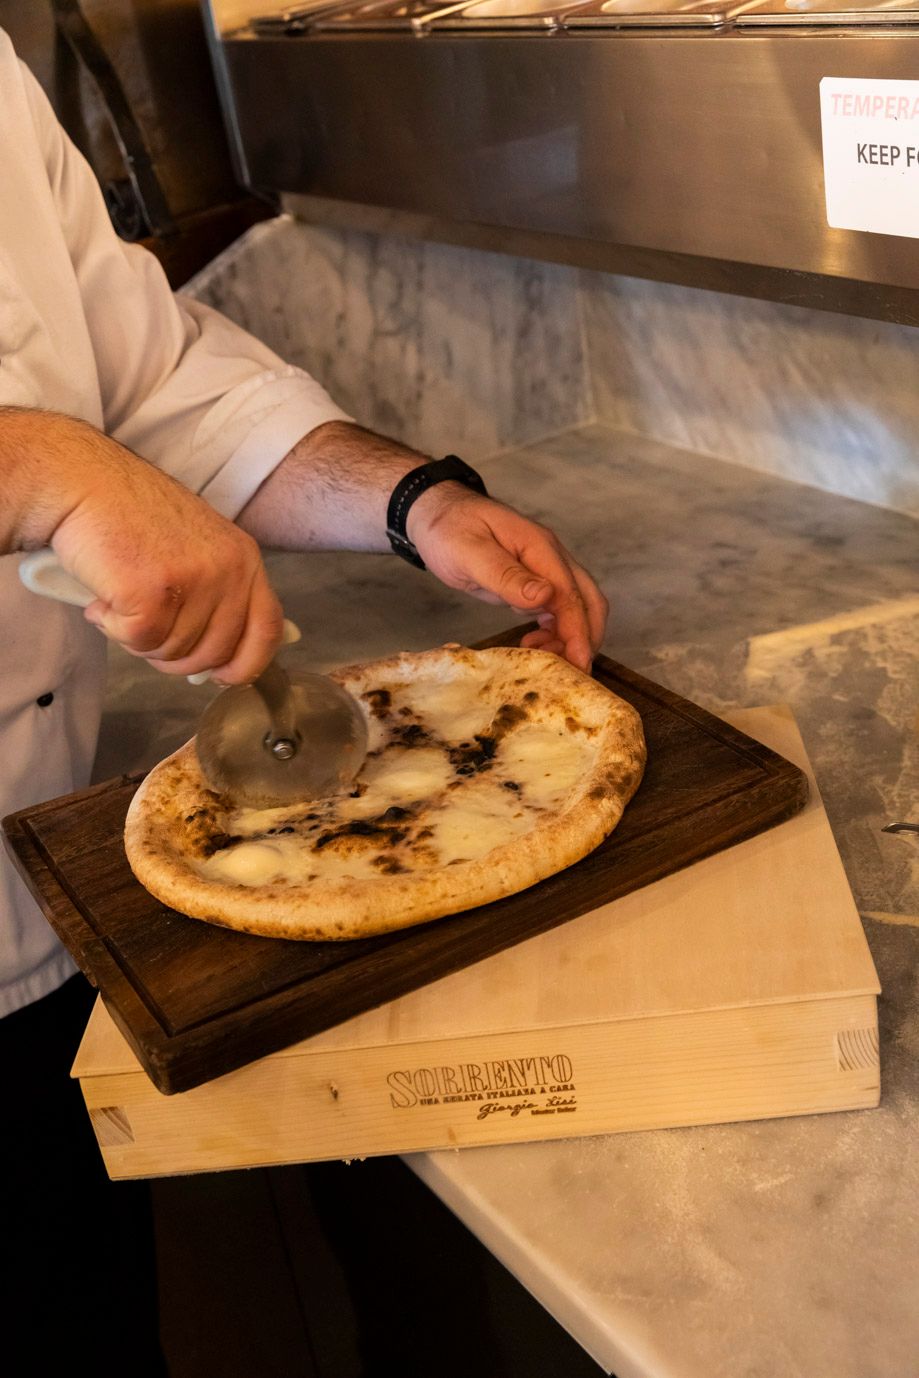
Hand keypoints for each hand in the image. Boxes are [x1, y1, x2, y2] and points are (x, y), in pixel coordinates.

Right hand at [10, 411, 283, 682]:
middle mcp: (229, 570)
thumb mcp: (198, 548)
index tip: (219, 674)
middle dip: (174, 658)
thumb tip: (219, 660)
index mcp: (245, 559)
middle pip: (215, 652)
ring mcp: (194, 580)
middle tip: (143, 629)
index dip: (246, 664)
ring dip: (139, 639)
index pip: (269, 630)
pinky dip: (113, 629)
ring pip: (173, 652)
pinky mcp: (153, 593)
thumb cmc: (130, 517)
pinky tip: (103, 599)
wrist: (82, 483)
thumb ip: (217, 595)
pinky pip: (139, 642)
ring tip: (121, 599)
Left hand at [408, 485, 607, 672]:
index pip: (570, 594)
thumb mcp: (469, 552)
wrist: (436, 514)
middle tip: (571, 672)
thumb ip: (506, 575)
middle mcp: (550, 557)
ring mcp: (544, 569)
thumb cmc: (448, 530)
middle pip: (587, 600)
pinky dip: (556, 631)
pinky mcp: (533, 581)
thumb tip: (544, 597)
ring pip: (576, 606)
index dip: (577, 631)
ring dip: (570, 636)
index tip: (579, 661)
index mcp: (539, 547)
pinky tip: (535, 644)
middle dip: (586, 638)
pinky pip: (557, 609)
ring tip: (544, 660)